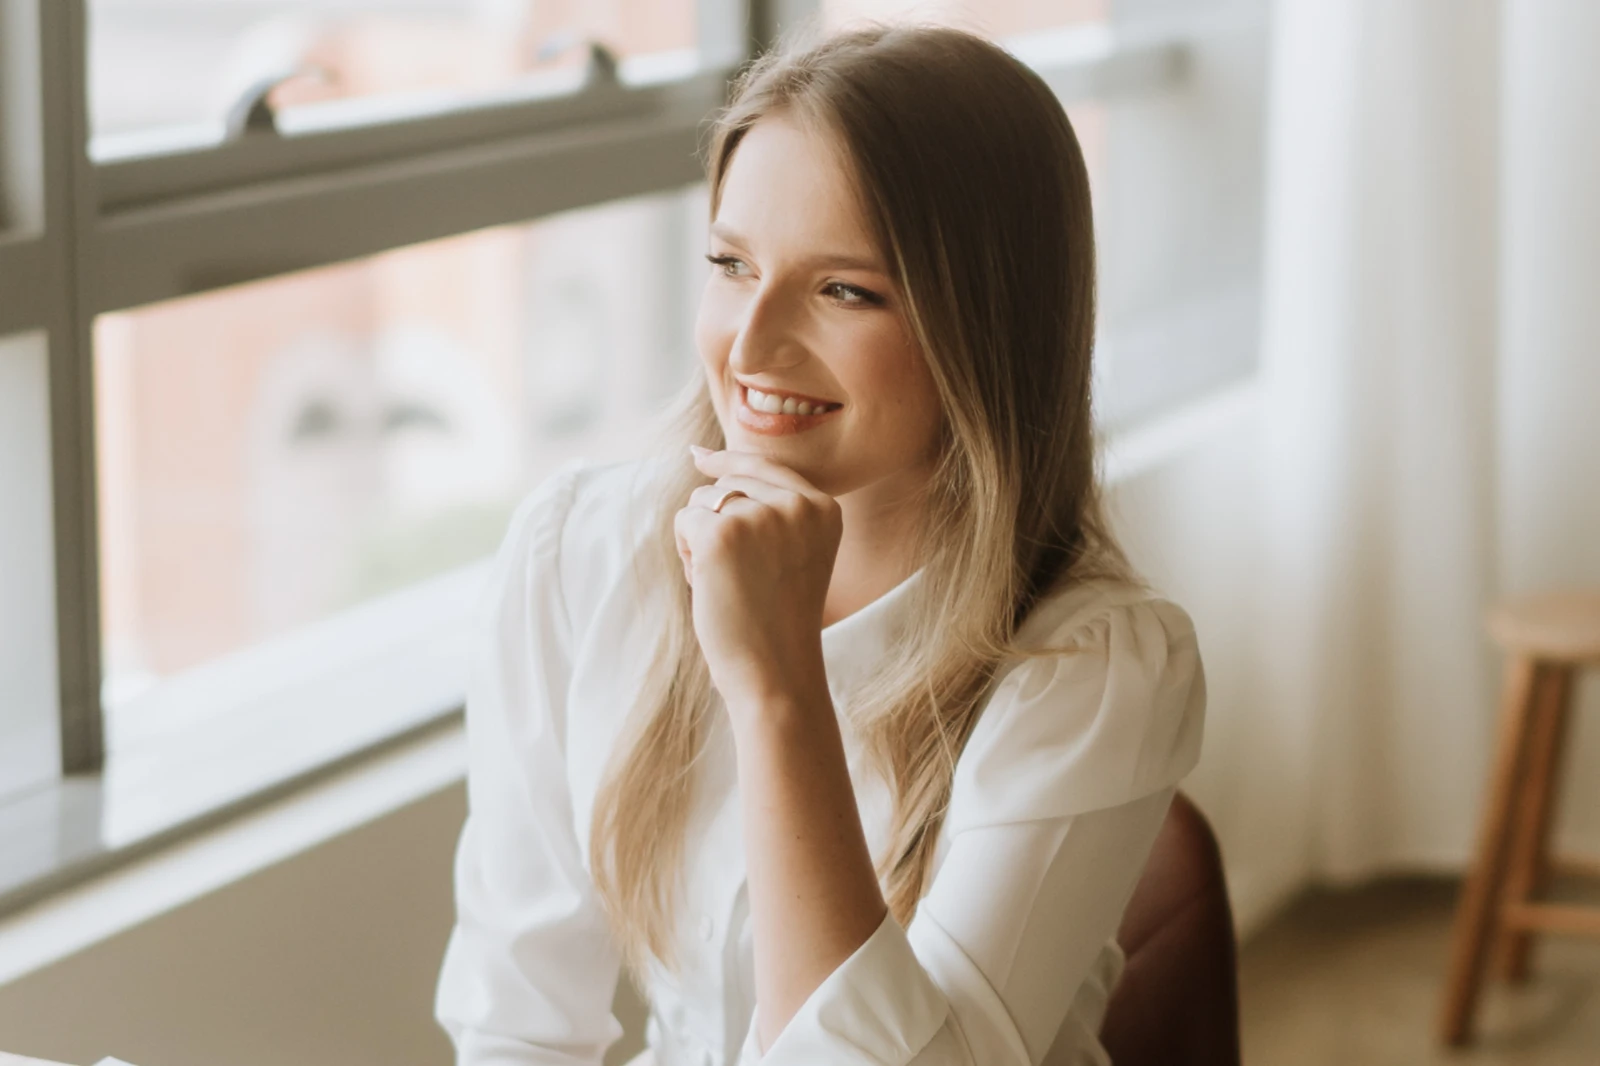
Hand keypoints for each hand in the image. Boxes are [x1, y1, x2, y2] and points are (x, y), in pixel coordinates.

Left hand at [675, 446, 841, 712]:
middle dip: (716, 520)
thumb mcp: (795, 553)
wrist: (777, 671)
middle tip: (738, 574)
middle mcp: (797, 505)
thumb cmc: (778, 622)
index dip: (728, 460)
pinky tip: (708, 584)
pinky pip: (685, 521)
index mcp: (824, 508)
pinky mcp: (722, 534)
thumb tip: (708, 459)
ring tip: (727, 582)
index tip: (698, 456)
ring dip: (699, 538)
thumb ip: (774, 511)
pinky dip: (686, 553)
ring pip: (703, 500)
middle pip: (729, 481)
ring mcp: (760, 517)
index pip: (766, 465)